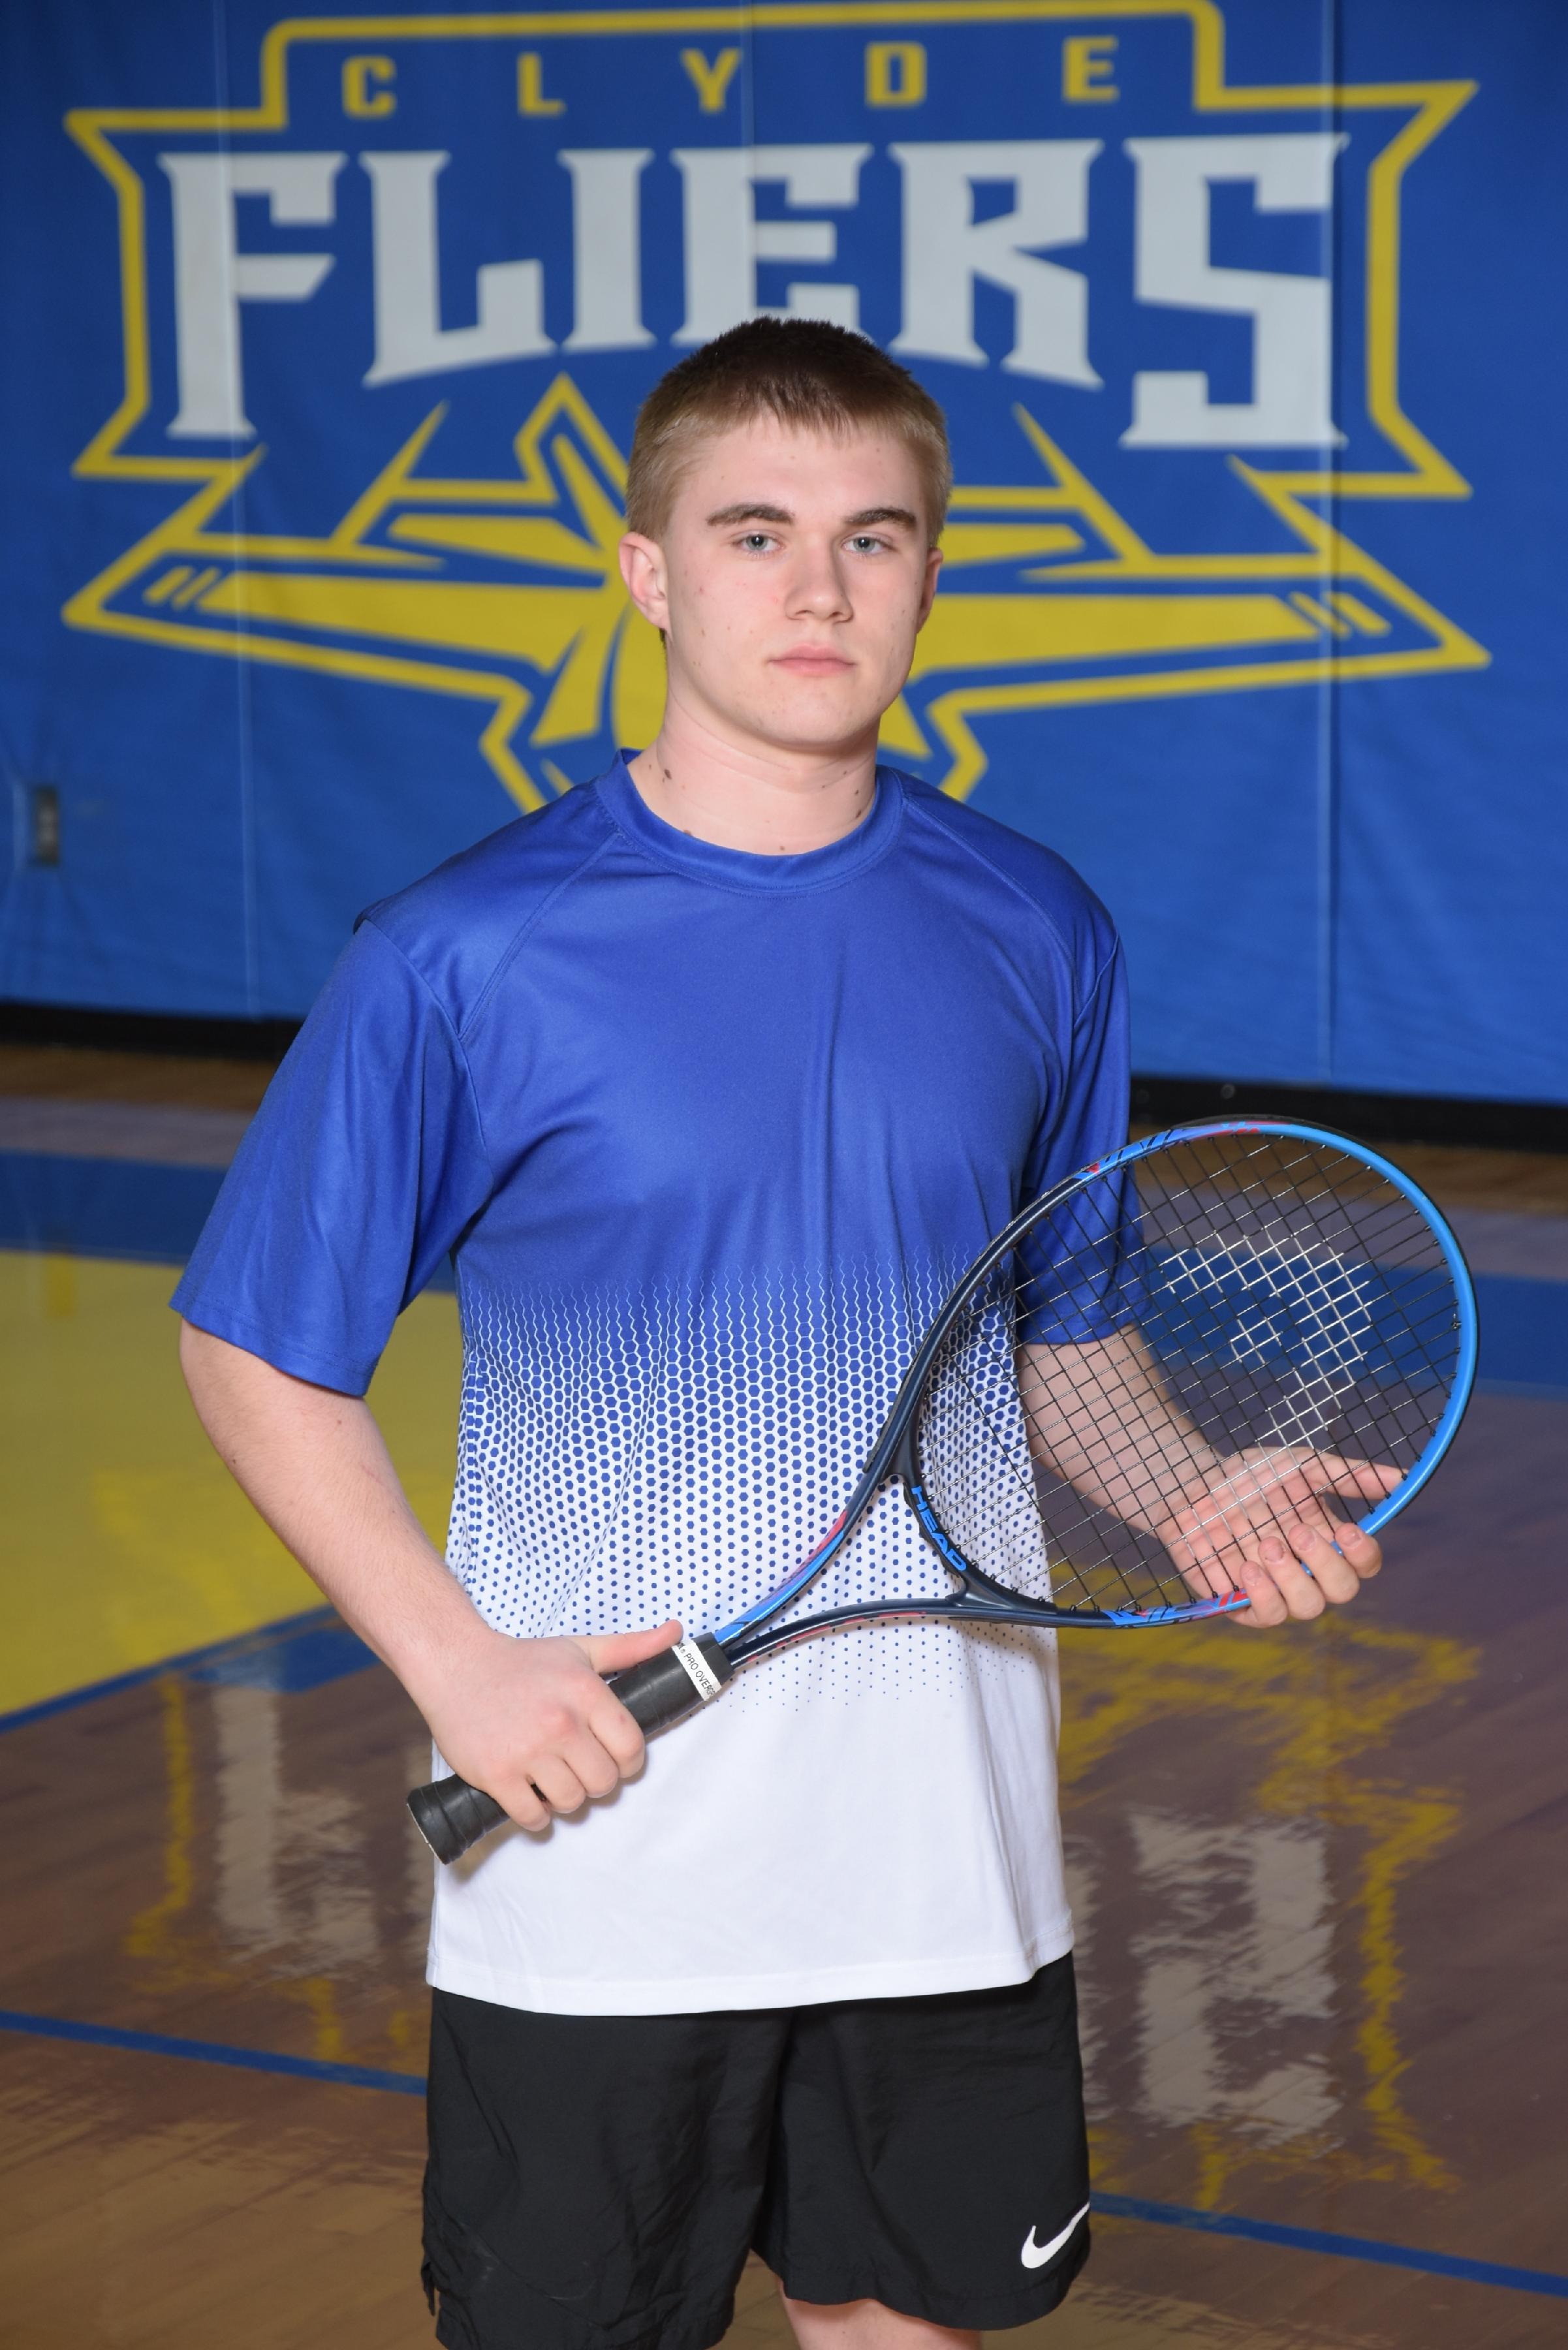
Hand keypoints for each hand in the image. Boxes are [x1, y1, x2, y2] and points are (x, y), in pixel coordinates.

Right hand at [417, 1618, 682, 1830]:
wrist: (456, 1665)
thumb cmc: (522, 1661)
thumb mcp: (580, 1649)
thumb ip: (631, 1647)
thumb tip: (677, 1632)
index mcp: (586, 1693)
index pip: (632, 1749)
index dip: (628, 1761)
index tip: (614, 1758)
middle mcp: (560, 1723)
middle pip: (603, 1783)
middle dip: (595, 1780)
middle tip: (578, 1767)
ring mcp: (527, 1751)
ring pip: (571, 1803)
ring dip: (565, 1798)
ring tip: (552, 1777)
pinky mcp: (496, 1774)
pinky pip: (532, 1818)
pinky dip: (535, 1814)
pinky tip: (529, 1793)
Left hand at [1159, 1449, 1398, 1626]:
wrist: (1193, 1483)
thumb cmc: (1251, 1476)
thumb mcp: (1302, 1467)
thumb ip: (1350, 1474)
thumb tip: (1404, 1477)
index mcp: (1328, 1541)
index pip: (1365, 1565)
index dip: (1363, 1554)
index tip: (1345, 1529)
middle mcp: (1308, 1571)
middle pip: (1342, 1592)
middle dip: (1323, 1563)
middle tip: (1295, 1531)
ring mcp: (1277, 1590)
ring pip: (1308, 1609)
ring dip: (1291, 1578)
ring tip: (1265, 1544)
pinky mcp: (1243, 1604)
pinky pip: (1267, 1617)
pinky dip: (1262, 1595)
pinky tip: (1247, 1567)